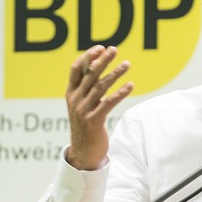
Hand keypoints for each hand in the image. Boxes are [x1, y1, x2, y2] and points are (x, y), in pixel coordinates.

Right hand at [65, 45, 133, 169]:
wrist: (83, 152)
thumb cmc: (86, 125)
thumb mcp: (82, 105)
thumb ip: (87, 88)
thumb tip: (98, 66)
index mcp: (71, 93)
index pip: (76, 69)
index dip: (88, 57)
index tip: (101, 48)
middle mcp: (75, 100)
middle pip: (89, 75)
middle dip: (102, 60)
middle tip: (114, 49)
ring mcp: (83, 110)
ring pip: (100, 87)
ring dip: (115, 74)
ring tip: (127, 64)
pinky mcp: (93, 121)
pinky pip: (108, 103)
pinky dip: (120, 93)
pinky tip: (130, 85)